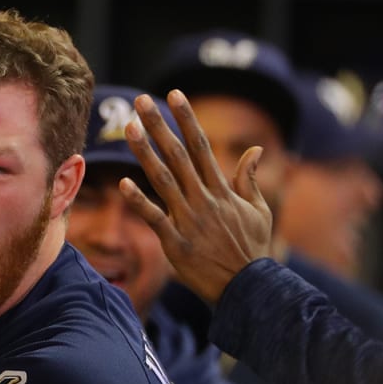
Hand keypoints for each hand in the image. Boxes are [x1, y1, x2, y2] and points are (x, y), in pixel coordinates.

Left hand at [120, 89, 272, 303]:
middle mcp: (204, 199)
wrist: (247, 288)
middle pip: (178, 155)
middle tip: (140, 102)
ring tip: (129, 129)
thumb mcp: (259, 211)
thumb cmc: (252, 249)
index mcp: (222, 190)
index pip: (201, 146)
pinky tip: (123, 183)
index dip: (186, 119)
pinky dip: (139, 202)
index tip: (173, 95)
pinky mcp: (176, 243)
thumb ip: (250, 179)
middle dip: (159, 126)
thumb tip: (255, 149)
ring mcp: (189, 220)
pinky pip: (155, 218)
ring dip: (145, 153)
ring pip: (163, 179)